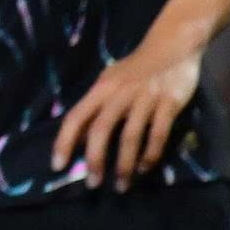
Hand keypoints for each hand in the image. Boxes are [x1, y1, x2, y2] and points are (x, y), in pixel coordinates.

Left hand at [53, 36, 202, 189]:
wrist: (172, 45)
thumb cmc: (137, 67)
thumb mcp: (111, 81)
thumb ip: (97, 106)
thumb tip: (79, 136)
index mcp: (101, 88)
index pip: (76, 116)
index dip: (64, 140)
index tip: (57, 165)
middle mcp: (119, 93)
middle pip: (100, 128)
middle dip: (94, 159)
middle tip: (92, 184)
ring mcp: (144, 98)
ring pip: (130, 135)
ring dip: (123, 163)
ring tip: (121, 185)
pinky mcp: (168, 103)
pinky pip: (158, 133)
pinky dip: (151, 154)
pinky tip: (144, 168)